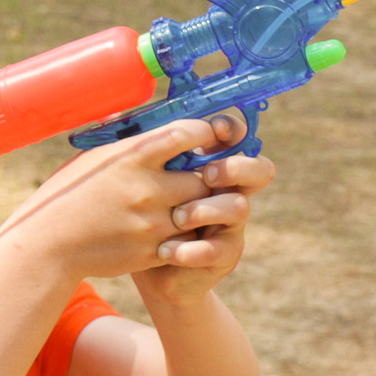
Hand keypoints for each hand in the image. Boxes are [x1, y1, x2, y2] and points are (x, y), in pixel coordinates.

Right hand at [0, 114, 242, 283]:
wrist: (49, 242)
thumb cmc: (69, 193)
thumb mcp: (96, 155)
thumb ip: (129, 140)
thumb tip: (149, 117)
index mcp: (133, 156)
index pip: (188, 134)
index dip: (207, 133)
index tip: (211, 136)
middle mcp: (147, 188)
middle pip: (204, 177)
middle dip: (208, 176)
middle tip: (206, 175)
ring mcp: (152, 222)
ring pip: (200, 211)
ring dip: (200, 206)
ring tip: (191, 202)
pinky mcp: (152, 251)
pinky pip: (187, 240)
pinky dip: (187, 233)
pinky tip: (175, 227)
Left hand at [133, 112, 272, 303]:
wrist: (132, 262)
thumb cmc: (129, 211)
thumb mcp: (133, 177)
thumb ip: (138, 149)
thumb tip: (117, 113)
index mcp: (207, 164)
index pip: (235, 138)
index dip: (232, 131)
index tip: (216, 130)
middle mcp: (226, 191)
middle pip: (258, 169)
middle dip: (233, 168)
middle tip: (209, 175)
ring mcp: (229, 224)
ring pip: (238, 207)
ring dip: (205, 209)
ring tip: (177, 218)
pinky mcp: (222, 256)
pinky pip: (217, 249)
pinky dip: (190, 250)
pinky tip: (165, 251)